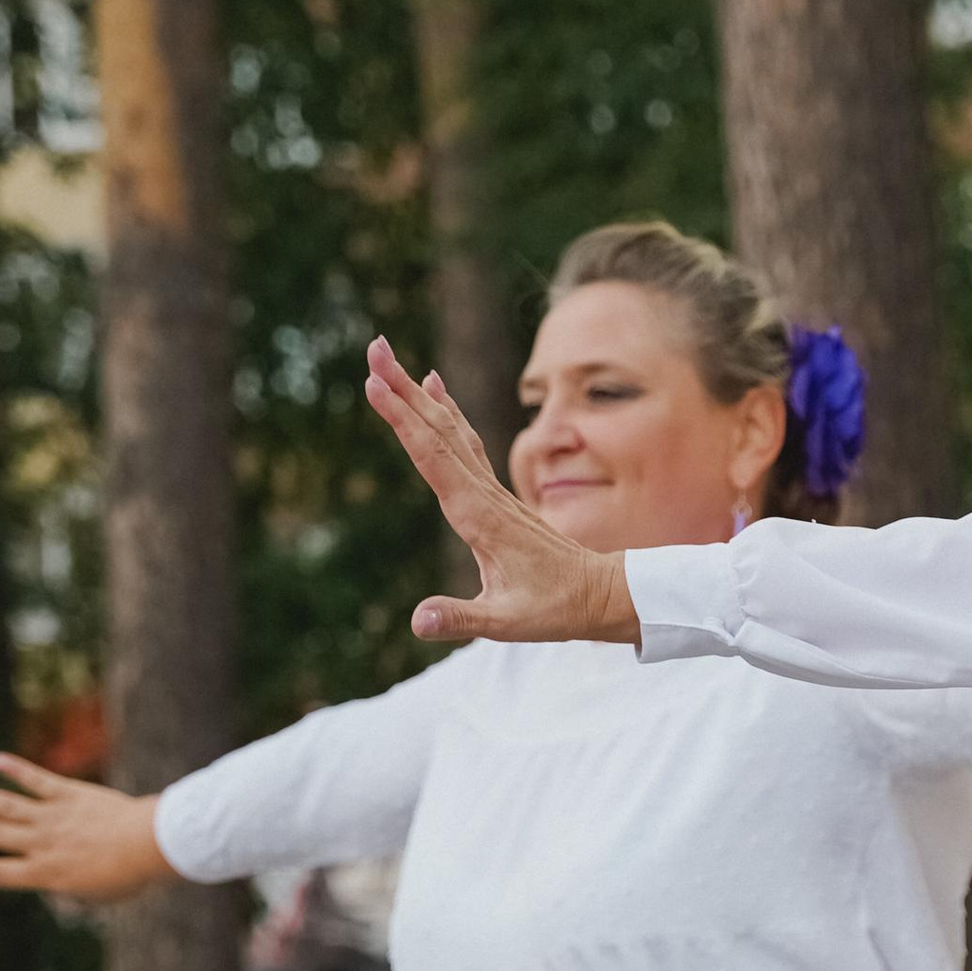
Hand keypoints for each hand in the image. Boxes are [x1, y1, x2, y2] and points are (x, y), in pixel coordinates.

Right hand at [0, 755, 170, 901]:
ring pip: (7, 805)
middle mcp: (43, 844)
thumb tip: (59, 886)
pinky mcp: (69, 794)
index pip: (0, 875)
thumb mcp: (96, 896)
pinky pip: (38, 780)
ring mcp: (54, 817)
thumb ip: (71, 891)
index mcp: (47, 874)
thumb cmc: (129, 877)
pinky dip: (17, 769)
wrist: (150, 845)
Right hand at [363, 342, 637, 647]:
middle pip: (437, 431)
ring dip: (417, 393)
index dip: (403, 422)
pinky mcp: (493, 494)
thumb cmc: (554, 609)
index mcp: (479, 516)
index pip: (434, 458)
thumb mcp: (505, 623)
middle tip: (373, 347)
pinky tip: (433, 389)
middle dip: (402, 390)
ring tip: (389, 359)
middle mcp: (482, 493)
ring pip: (449, 429)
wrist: (598, 595)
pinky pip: (463, 441)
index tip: (375, 385)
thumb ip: (459, 620)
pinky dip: (444, 412)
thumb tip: (418, 621)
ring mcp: (489, 490)